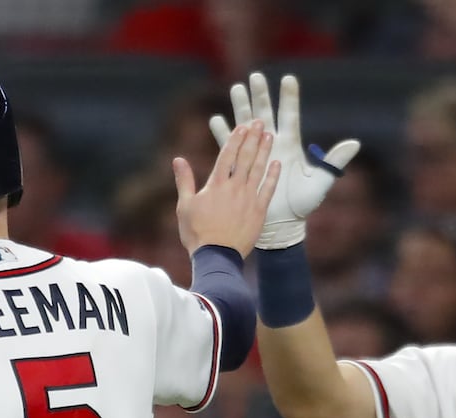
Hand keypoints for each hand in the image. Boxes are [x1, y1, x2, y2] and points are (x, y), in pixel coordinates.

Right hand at [173, 120, 279, 257]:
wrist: (216, 257)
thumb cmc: (197, 233)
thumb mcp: (184, 206)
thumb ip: (184, 181)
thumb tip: (178, 160)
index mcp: (216, 185)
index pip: (227, 155)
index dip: (236, 139)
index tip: (243, 126)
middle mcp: (234, 188)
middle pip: (246, 158)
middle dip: (253, 139)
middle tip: (260, 123)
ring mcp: (248, 199)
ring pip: (259, 169)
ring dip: (264, 151)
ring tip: (269, 136)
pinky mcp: (259, 212)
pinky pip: (268, 190)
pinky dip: (273, 176)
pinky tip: (277, 163)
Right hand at [210, 73, 359, 249]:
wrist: (282, 224)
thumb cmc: (302, 205)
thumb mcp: (320, 182)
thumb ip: (334, 162)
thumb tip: (355, 143)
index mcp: (290, 145)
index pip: (289, 116)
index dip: (289, 98)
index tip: (288, 78)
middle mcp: (273, 145)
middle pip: (265, 114)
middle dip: (261, 96)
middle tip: (256, 77)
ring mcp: (256, 154)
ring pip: (246, 125)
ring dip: (241, 108)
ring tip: (236, 89)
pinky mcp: (242, 166)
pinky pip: (230, 148)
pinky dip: (223, 134)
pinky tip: (217, 120)